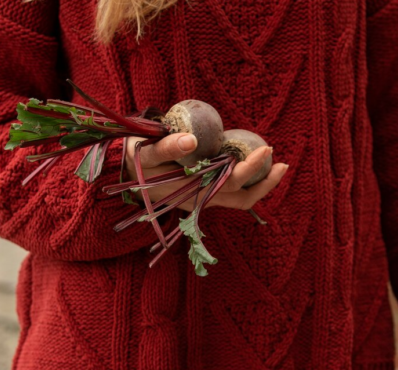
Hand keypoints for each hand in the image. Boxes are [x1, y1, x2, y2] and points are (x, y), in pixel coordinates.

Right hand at [124, 134, 287, 210]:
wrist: (119, 175)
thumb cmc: (131, 163)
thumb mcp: (143, 153)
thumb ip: (165, 148)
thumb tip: (192, 141)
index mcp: (192, 192)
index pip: (231, 185)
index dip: (253, 170)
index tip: (266, 149)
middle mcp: (202, 199)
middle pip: (243, 197)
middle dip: (265, 178)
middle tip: (278, 154)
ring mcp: (203, 199)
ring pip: (240, 199)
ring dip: (261, 184)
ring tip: (277, 164)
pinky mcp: (202, 193)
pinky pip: (231, 193)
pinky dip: (247, 181)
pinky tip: (254, 163)